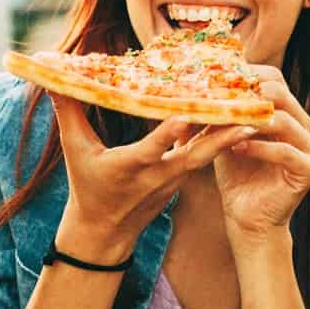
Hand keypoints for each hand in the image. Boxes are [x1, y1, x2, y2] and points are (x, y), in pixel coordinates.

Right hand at [52, 96, 255, 261]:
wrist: (105, 231)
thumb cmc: (87, 185)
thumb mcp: (75, 151)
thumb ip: (69, 112)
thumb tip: (53, 78)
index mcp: (130, 167)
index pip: (152, 149)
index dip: (169, 134)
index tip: (187, 116)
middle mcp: (158, 174)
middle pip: (195, 155)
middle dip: (221, 137)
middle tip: (249, 115)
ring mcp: (174, 178)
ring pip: (207, 154)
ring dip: (230, 135)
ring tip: (256, 112)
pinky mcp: (182, 178)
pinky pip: (205, 154)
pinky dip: (220, 137)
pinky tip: (237, 116)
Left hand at [213, 69, 309, 239]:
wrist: (247, 218)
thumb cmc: (236, 175)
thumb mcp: (225, 137)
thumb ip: (222, 113)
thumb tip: (197, 84)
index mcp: (288, 113)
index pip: (274, 79)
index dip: (247, 74)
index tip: (217, 75)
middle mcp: (303, 126)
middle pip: (281, 94)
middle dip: (248, 93)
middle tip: (218, 96)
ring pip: (284, 120)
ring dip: (251, 120)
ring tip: (225, 123)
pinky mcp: (309, 171)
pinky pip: (286, 152)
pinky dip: (260, 148)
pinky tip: (237, 148)